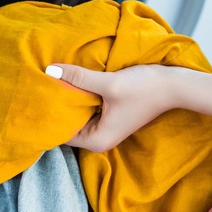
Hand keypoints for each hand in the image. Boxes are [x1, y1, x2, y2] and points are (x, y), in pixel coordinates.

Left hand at [46, 63, 183, 151]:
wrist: (174, 85)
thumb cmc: (144, 89)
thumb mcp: (108, 83)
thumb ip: (78, 78)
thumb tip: (49, 71)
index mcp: (96, 140)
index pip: (60, 132)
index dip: (49, 114)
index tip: (37, 96)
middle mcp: (99, 139)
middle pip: (68, 124)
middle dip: (57, 106)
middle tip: (42, 84)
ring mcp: (106, 128)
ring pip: (78, 115)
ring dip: (70, 99)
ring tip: (53, 80)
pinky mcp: (111, 117)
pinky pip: (88, 109)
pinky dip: (81, 97)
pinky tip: (72, 81)